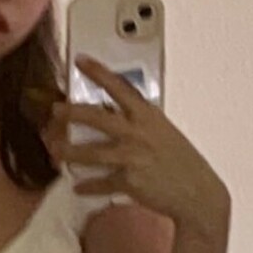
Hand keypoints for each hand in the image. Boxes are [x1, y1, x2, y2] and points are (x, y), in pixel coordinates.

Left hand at [42, 55, 230, 236]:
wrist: (198, 192)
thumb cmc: (182, 162)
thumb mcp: (164, 132)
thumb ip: (141, 122)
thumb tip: (116, 117)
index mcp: (148, 116)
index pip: (120, 87)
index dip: (98, 72)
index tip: (80, 60)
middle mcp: (138, 133)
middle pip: (96, 117)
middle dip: (71, 113)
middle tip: (55, 110)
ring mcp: (133, 157)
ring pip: (91, 152)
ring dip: (69, 152)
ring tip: (54, 150)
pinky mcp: (130, 181)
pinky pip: (101, 183)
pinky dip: (87, 185)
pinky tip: (78, 186)